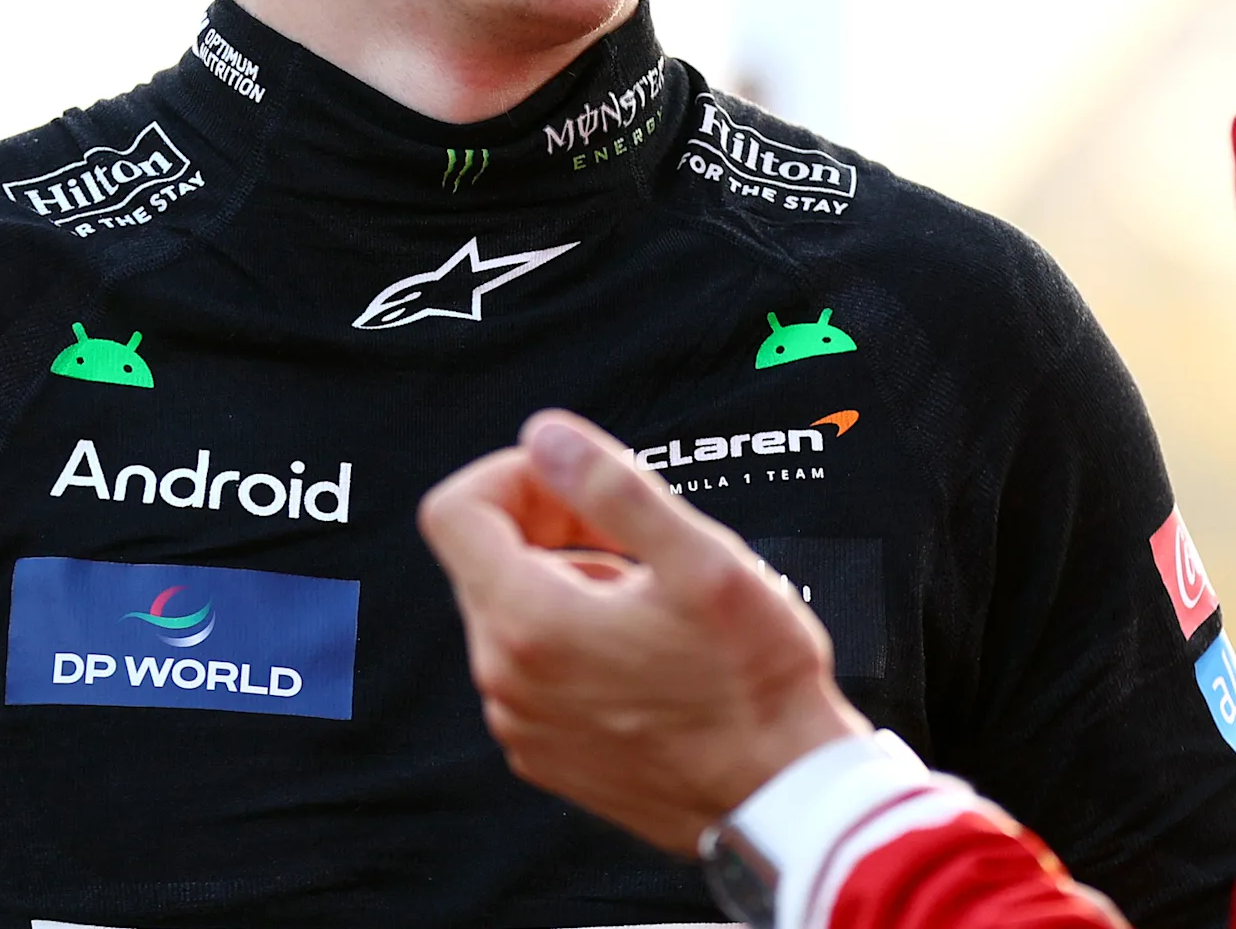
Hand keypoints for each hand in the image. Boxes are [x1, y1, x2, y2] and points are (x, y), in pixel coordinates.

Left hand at [418, 409, 868, 850]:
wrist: (781, 799)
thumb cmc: (755, 683)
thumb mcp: (701, 560)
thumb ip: (613, 486)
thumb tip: (546, 436)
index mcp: (529, 623)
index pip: (455, 513)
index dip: (513, 475)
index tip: (578, 482)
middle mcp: (506, 681)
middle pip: (483, 561)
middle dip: (550, 526)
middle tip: (636, 537)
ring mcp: (522, 725)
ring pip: (513, 614)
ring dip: (569, 584)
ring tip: (655, 599)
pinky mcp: (547, 755)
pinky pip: (534, 670)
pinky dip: (574, 640)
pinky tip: (648, 651)